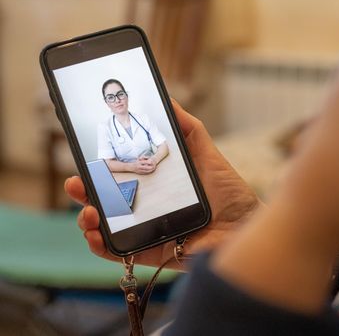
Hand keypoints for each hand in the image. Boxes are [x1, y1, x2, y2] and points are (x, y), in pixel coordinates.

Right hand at [66, 99, 261, 268]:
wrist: (247, 226)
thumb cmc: (230, 193)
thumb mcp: (207, 155)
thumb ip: (187, 130)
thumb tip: (168, 100)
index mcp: (157, 186)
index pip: (120, 177)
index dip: (100, 170)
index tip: (86, 158)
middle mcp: (149, 208)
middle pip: (107, 201)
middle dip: (86, 192)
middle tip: (76, 183)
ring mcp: (148, 231)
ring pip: (107, 227)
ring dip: (88, 219)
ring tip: (88, 211)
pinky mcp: (153, 253)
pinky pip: (120, 253)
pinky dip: (100, 246)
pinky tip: (94, 234)